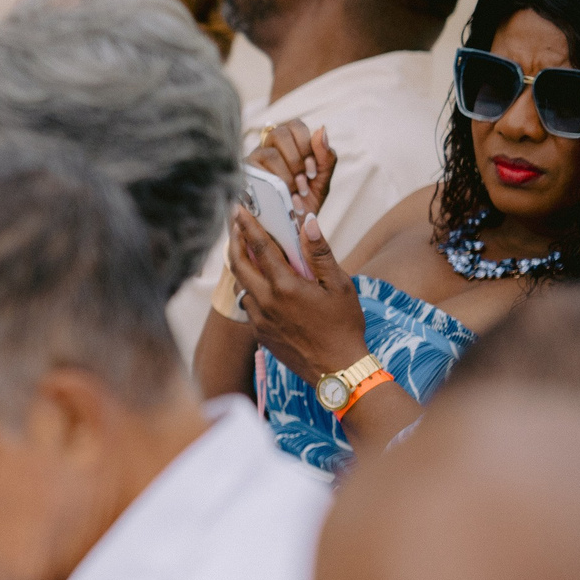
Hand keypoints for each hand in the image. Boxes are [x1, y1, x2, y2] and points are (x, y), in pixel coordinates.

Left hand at [230, 208, 366, 381]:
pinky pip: (249, 305)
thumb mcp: (340, 286)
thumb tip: (307, 222)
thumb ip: (320, 253)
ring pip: (242, 286)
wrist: (338, 371)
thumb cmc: (344, 326)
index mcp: (285, 287)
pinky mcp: (259, 333)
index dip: (247, 225)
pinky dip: (252, 290)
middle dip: (234, 242)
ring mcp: (259, 319)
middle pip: (238, 265)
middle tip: (235, 225)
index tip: (238, 208)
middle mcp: (265, 302)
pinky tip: (264, 286)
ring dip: (243, 268)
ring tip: (249, 252)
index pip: (260, 247)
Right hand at [247, 122, 336, 219]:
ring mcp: (251, 162)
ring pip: (269, 154)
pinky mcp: (241, 178)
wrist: (287, 231)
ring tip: (294, 193)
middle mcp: (266, 149)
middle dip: (296, 159)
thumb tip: (322, 129)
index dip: (307, 144)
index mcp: (287, 145)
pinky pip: (256, 172)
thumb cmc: (303, 204)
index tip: (312, 170)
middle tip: (303, 181)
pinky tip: (281, 197)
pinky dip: (273, 184)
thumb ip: (326, 157)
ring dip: (286, 175)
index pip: (295, 126)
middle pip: (279, 134)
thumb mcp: (320, 182)